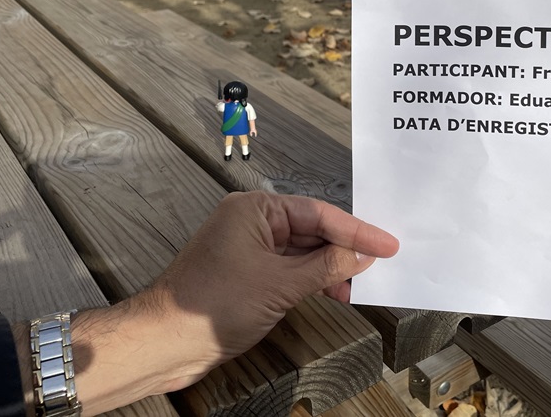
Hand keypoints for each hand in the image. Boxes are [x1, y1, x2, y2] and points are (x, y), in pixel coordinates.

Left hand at [48, 192, 397, 414]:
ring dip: (330, 268)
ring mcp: (249, 248)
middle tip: (380, 264)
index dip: (357, 230)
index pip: (319, 212)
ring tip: (357, 288)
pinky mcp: (247, 273)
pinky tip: (333, 292)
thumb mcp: (280, 284)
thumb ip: (325, 266)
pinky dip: (312, 280)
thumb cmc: (211, 305)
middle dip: (345, 249)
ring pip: (302, 251)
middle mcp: (252, 222)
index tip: (387, 244)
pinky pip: (289, 268)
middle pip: (312, 229)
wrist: (163, 342)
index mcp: (256, 209)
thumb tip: (360, 255)